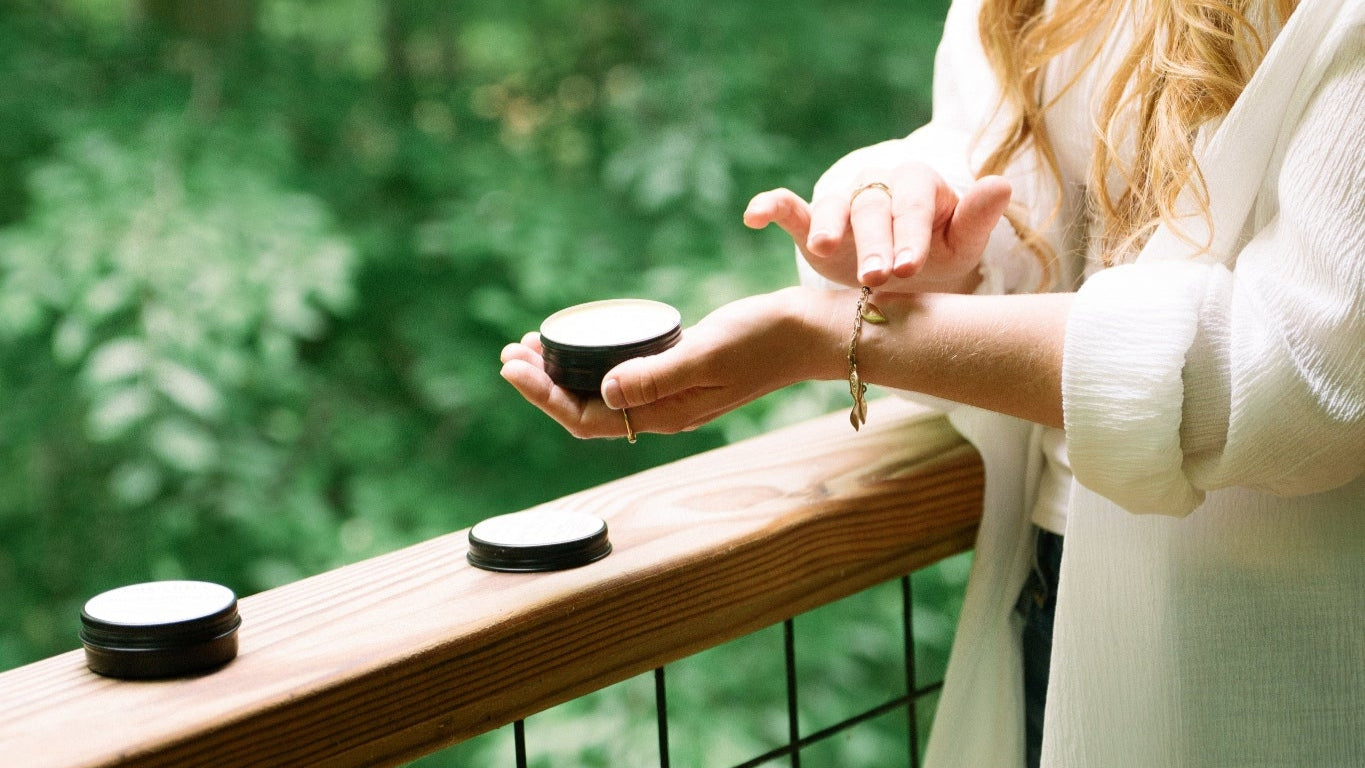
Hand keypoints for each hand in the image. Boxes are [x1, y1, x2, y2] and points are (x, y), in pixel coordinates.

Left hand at [499, 289, 831, 438]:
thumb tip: (604, 390)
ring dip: (563, 373)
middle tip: (510, 352)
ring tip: (530, 348)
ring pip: (602, 394)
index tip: (514, 367)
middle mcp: (663, 412)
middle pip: (587, 410)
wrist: (810, 332)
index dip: (544, 397)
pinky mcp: (680, 373)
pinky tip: (583, 341)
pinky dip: (593, 360)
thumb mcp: (706, 353)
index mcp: (665, 415)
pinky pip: (623, 376)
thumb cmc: (764, 339)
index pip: (587, 419)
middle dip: (544, 384)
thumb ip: (656, 375)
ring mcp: (671, 394)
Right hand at [743, 163, 1010, 292]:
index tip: (911, 265)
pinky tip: (753, 216)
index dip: (911, 232)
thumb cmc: (940, 254)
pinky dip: (770, 206)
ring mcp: (843, 205)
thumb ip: (977, 217)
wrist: (909, 272)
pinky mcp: (811, 223)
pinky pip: (790, 208)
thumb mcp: (964, 243)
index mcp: (917, 185)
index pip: (913, 203)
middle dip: (874, 242)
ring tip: (824, 250)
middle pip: (872, 207)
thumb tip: (1000, 184)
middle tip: (877, 277)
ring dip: (828, 227)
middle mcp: (878, 187)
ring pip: (832, 207)